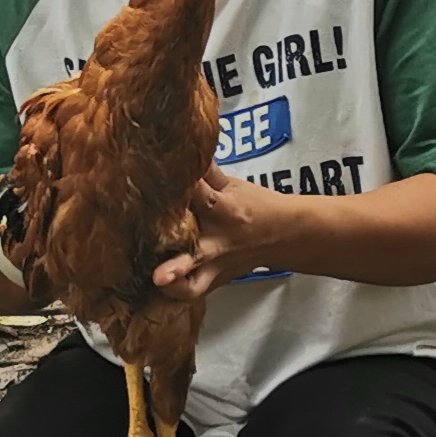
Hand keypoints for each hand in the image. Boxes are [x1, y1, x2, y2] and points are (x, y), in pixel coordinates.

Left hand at [151, 167, 304, 300]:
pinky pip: (193, 291)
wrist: (282, 235)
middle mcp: (219, 241)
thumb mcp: (234, 186)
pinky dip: (176, 292)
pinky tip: (158, 288)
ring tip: (157, 282)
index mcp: (226, 211)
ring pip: (194, 282)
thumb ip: (207, 171)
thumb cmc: (256, 206)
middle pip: (195, 251)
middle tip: (156, 267)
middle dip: (177, 259)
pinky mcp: (213, 280)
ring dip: (175, 282)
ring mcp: (215, 265)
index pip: (200, 197)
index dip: (177, 190)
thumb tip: (183, 144)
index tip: (152, 181)